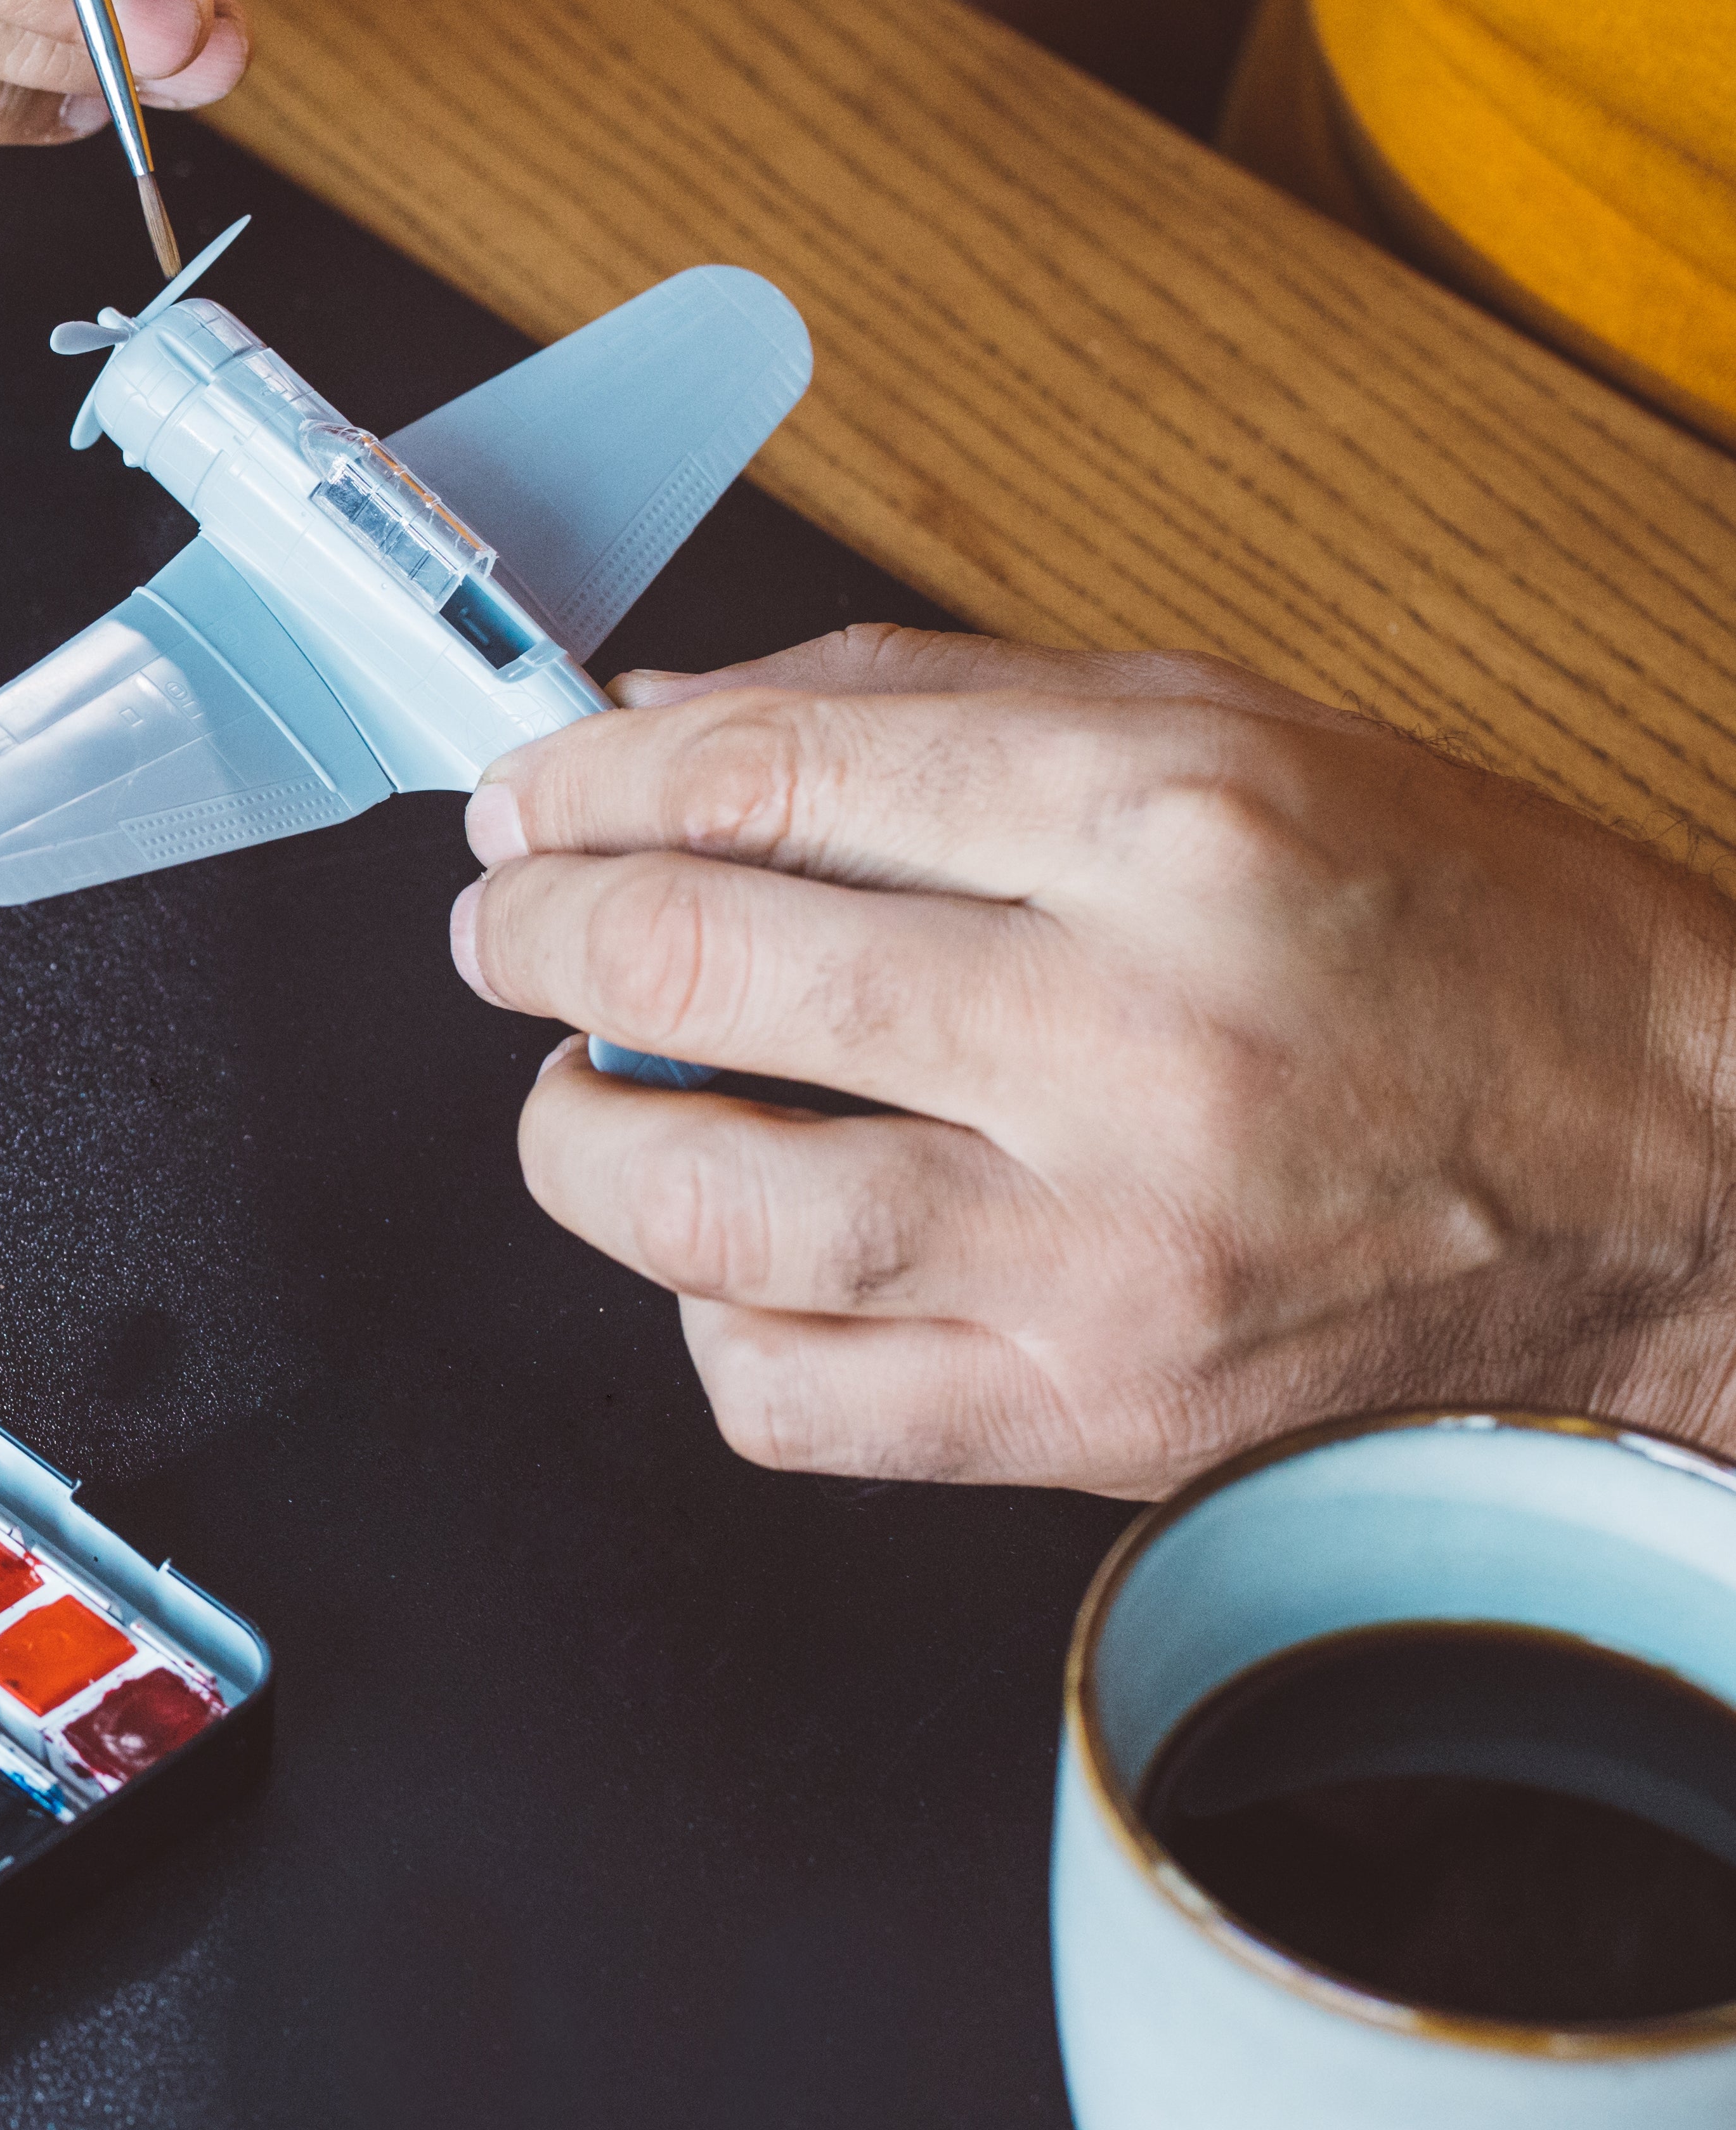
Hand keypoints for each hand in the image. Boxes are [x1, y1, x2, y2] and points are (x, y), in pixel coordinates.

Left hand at [444, 626, 1735, 1498]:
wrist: (1696, 1187)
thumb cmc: (1463, 946)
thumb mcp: (1227, 738)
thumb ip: (921, 713)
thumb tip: (655, 721)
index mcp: (1166, 826)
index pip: (762, 779)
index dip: (587, 787)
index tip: (528, 801)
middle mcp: (1126, 1035)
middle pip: (696, 972)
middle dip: (538, 937)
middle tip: (511, 928)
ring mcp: (1108, 1249)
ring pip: (701, 1205)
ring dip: (577, 1138)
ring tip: (587, 1092)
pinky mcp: (1097, 1416)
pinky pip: (790, 1397)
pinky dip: (708, 1318)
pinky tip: (740, 1252)